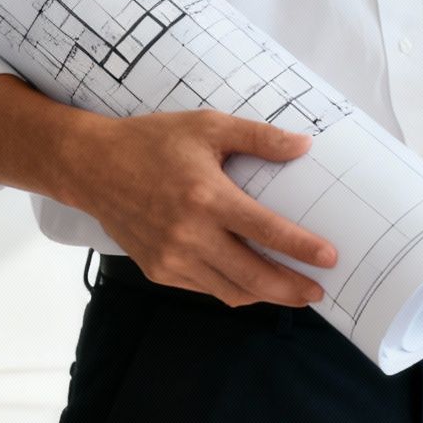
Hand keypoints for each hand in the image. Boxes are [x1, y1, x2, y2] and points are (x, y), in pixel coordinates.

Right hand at [64, 110, 338, 307]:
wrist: (92, 166)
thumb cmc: (153, 142)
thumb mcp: (208, 126)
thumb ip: (258, 137)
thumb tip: (304, 145)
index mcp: (206, 196)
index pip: (265, 230)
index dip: (301, 248)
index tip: (330, 258)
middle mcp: (189, 234)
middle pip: (252, 275)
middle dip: (291, 288)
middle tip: (319, 291)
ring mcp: (171, 258)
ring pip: (230, 291)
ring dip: (265, 296)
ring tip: (293, 293)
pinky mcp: (158, 270)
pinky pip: (206, 288)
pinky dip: (233, 290)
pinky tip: (252, 283)